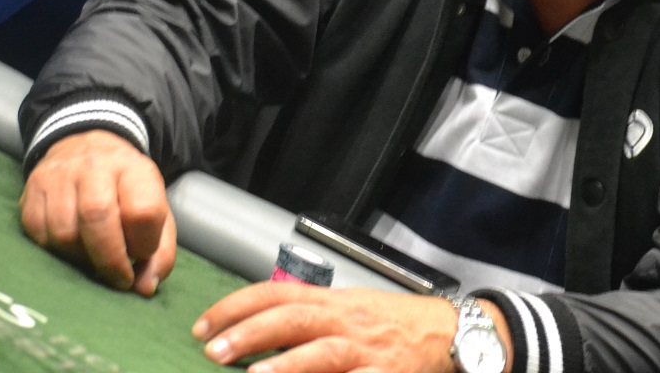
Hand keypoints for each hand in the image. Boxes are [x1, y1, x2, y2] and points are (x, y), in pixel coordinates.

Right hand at [19, 130, 174, 295]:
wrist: (86, 149)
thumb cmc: (126, 190)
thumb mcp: (156, 211)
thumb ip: (160, 253)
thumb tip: (145, 288)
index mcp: (135, 169)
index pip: (143, 210)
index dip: (144, 243)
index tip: (143, 256)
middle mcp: (95, 167)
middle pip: (97, 217)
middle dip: (109, 260)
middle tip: (119, 279)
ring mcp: (59, 177)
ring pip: (64, 232)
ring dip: (82, 258)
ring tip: (95, 258)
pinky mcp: (32, 190)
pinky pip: (39, 235)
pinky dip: (57, 251)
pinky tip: (73, 247)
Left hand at [193, 284, 511, 372]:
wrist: (454, 333)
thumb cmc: (398, 323)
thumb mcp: (353, 307)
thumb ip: (312, 315)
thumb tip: (257, 327)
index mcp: (337, 301)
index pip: (278, 293)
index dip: (238, 306)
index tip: (205, 324)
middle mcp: (349, 322)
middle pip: (295, 318)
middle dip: (252, 332)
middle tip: (213, 349)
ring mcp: (368, 353)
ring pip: (324, 353)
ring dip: (286, 365)